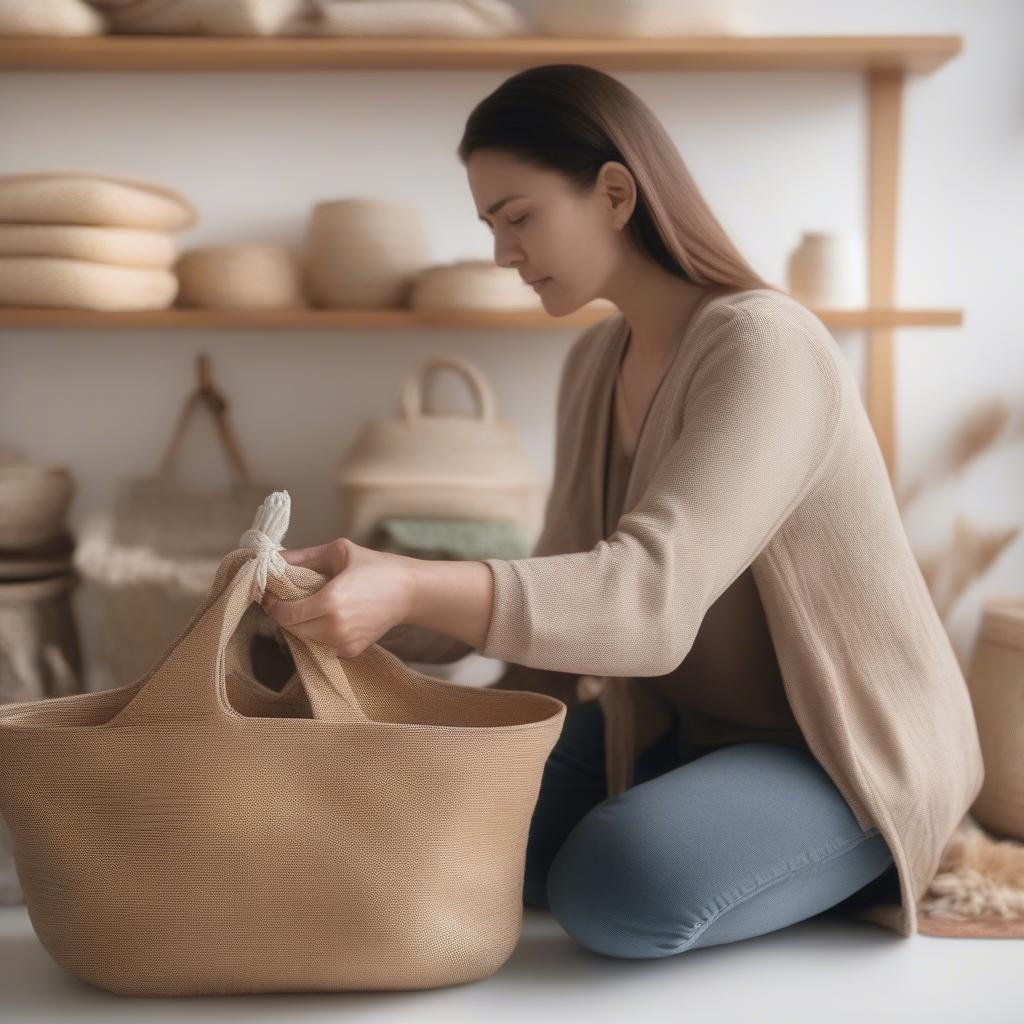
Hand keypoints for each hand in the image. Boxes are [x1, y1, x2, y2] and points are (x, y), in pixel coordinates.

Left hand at [261, 538, 414, 658]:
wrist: (410, 592)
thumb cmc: (377, 567)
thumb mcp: (340, 551)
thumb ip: (304, 556)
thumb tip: (275, 558)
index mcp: (331, 601)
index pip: (286, 614)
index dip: (273, 606)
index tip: (270, 595)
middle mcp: (336, 627)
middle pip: (293, 628)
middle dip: (284, 615)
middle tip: (285, 599)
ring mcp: (344, 642)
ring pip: (306, 638)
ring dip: (300, 624)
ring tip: (307, 605)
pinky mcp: (352, 651)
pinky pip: (323, 644)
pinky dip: (318, 632)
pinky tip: (328, 616)